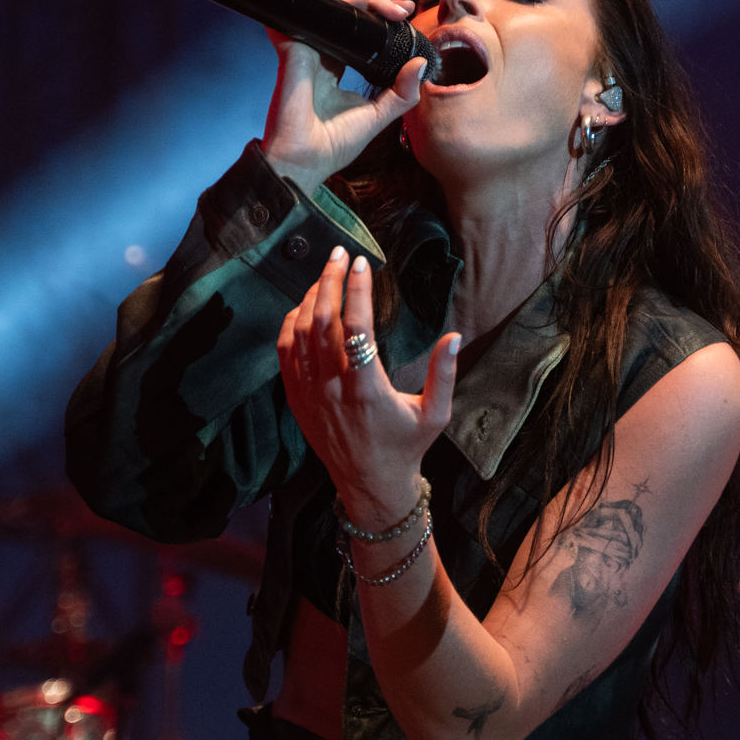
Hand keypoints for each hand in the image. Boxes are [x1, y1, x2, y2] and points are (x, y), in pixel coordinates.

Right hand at [260, 0, 425, 185]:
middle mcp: (319, 55)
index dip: (379, 17)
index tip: (404, 13)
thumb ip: (401, 94)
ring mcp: (304, 52)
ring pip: (321, 6)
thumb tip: (420, 66)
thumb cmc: (333, 146)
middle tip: (400, 6)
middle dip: (371, 0)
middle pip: (342, 14)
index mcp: (335, 68)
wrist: (304, 162)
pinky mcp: (293, 54)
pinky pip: (295, 17)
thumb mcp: (377, 117)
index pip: (357, 31)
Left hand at [277, 246, 460, 528]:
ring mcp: (310, 393)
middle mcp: (333, 388)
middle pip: (323, 320)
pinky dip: (291, 323)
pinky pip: (285, 352)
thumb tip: (454, 336)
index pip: (357, 326)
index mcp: (367, 389)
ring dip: (311, 297)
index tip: (364, 263)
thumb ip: (444, 374)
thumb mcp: (435, 415)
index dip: (358, 290)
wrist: (370, 485)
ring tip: (326, 274)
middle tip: (340, 254)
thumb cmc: (407, 448)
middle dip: (331, 280)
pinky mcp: (297, 399)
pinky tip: (305, 306)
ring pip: (300, 332)